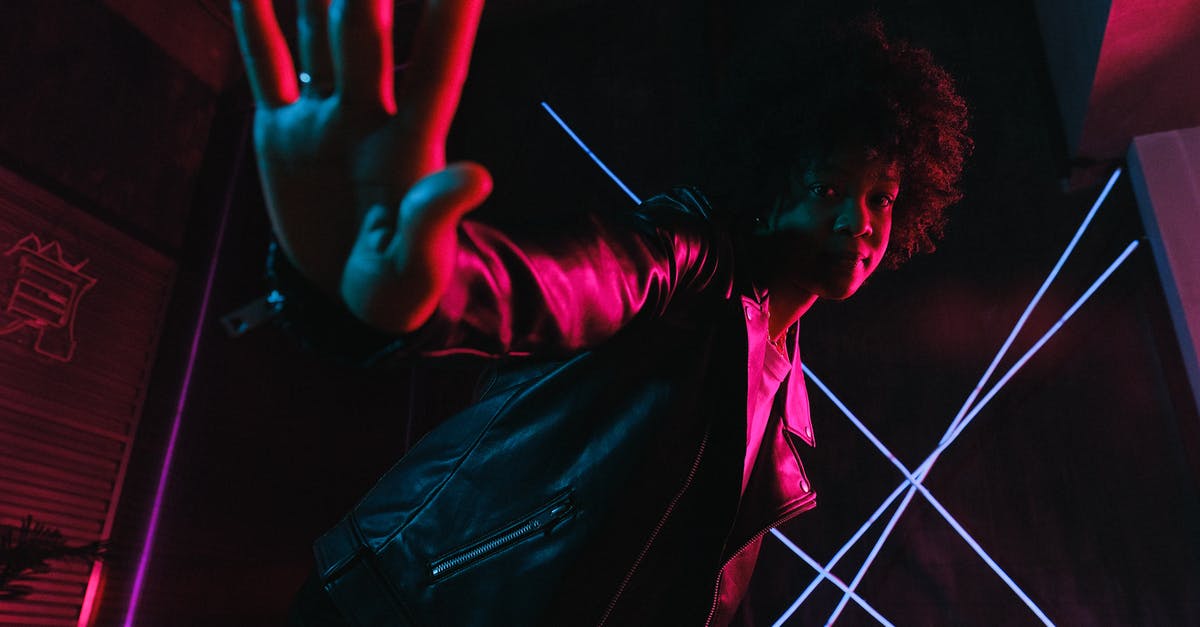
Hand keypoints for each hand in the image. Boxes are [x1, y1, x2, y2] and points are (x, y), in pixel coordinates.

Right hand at [232, 0, 490, 332]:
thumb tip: (478, 177)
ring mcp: (325, 118)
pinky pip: (266, 65)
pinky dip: (255, 20)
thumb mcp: (418, 265)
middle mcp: (369, 117)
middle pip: (366, 34)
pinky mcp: (283, 132)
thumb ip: (437, 219)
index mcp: (411, 148)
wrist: (348, 296)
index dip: (450, 22)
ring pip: (316, 33)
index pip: (438, 72)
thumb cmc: (398, 285)